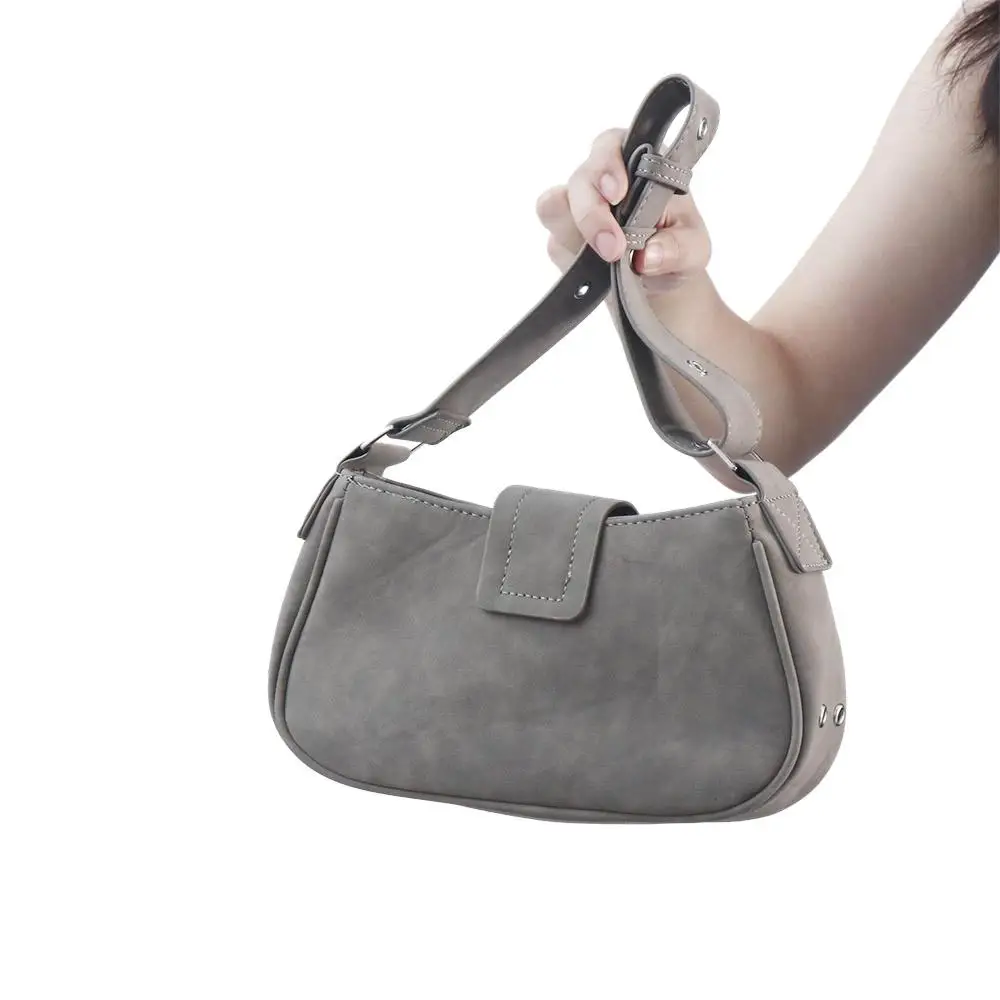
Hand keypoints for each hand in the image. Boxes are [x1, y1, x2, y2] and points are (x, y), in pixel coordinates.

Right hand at [535, 127, 711, 292]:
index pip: (612, 145)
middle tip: (612, 247)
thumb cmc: (677, 251)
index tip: (618, 194)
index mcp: (636, 163)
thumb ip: (679, 248)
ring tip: (604, 260)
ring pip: (553, 205)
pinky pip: (553, 243)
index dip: (608, 165)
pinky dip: (570, 258)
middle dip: (591, 212)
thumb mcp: (694, 250)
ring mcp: (576, 210)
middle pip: (580, 178)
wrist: (658, 288)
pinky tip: (594, 272)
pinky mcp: (562, 240)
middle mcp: (601, 181)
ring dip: (573, 232)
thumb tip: (649, 255)